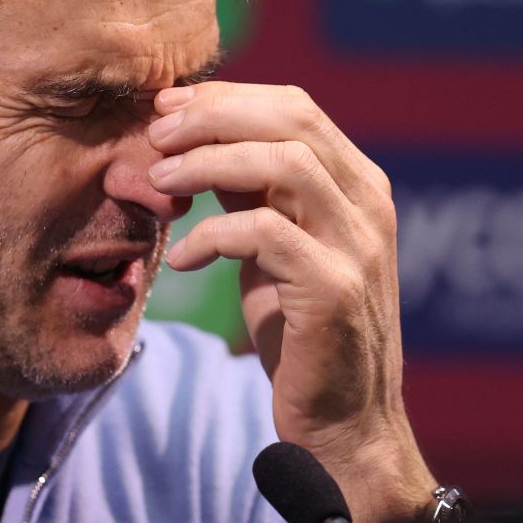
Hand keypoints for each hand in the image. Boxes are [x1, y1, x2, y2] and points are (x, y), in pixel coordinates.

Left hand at [146, 82, 435, 522]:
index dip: (226, 98)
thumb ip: (252, 189)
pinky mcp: (335, 291)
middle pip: (293, 121)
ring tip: (157, 182)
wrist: (345, 424)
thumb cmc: (301, 331)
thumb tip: (194, 130)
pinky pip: (266, 234)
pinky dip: (212, 235)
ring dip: (209, 162)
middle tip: (154, 133)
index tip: (165, 108)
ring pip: (285, 164)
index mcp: (357, 184)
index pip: (295, 107)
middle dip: (213, 116)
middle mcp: (368, 205)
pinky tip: (180, 258)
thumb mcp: (275, 245)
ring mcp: (357, 246)